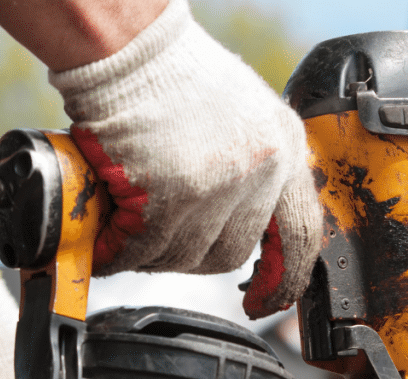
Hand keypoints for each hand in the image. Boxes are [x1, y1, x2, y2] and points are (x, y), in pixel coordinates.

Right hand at [48, 0, 322, 316]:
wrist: (132, 48)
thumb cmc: (173, 74)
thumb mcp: (242, 116)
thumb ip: (250, 168)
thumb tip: (235, 220)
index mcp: (285, 149)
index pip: (301, 234)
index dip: (282, 277)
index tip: (264, 300)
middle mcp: (261, 169)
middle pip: (229, 253)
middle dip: (188, 254)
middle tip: (157, 239)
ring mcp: (218, 185)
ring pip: (183, 256)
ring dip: (150, 254)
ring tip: (125, 230)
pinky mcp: (172, 196)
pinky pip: (144, 249)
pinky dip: (119, 252)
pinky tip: (106, 241)